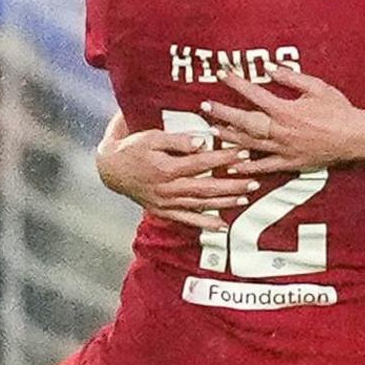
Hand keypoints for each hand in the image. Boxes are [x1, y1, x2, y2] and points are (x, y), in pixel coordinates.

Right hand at [96, 126, 252, 232]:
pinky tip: (222, 226)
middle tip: (253, 179)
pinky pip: (187, 219)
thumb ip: (177, 140)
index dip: (223, 158)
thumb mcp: (151, 137)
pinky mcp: (163, 211)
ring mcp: (166, 202)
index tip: (242, 152)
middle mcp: (168, 188)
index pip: (201, 162)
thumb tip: (202, 142)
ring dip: (224, 202)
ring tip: (245, 197)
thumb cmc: (132, 149)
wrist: (111, 169)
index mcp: (166, 168)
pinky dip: (205, 224)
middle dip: (232, 184)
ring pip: (200, 204)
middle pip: (206, 187)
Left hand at [201, 70, 364, 174]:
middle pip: (244, 121)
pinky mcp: (290, 163)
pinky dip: (247, 167)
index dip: (236, 83)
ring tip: (213, 130)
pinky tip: (232, 166)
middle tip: (205, 106)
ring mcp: (284, 149)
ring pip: (249, 144)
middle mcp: (280, 131)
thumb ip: (291, 78)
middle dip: (222, 112)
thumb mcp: (317, 87)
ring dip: (229, 137)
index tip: (222, 74)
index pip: (254, 94)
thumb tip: (269, 69)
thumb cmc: (339, 110)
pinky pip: (264, 167)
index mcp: (286, 110)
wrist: (356, 137)